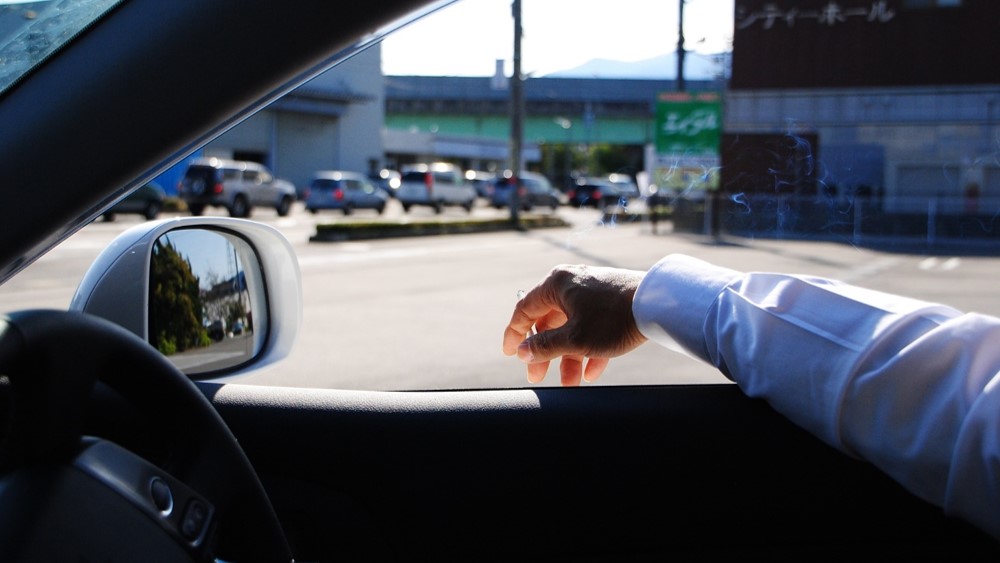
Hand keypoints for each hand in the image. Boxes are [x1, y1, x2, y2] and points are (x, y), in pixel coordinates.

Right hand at [503, 264, 647, 385]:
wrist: (659, 304)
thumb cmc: (613, 318)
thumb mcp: (575, 338)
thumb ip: (545, 346)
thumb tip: (523, 352)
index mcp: (556, 285)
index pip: (524, 310)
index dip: (514, 334)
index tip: (510, 354)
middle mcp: (571, 283)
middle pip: (549, 322)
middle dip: (545, 354)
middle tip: (538, 377)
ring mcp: (591, 291)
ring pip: (571, 327)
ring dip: (568, 356)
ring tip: (571, 382)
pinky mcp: (609, 301)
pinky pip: (591, 326)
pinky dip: (588, 348)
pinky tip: (593, 371)